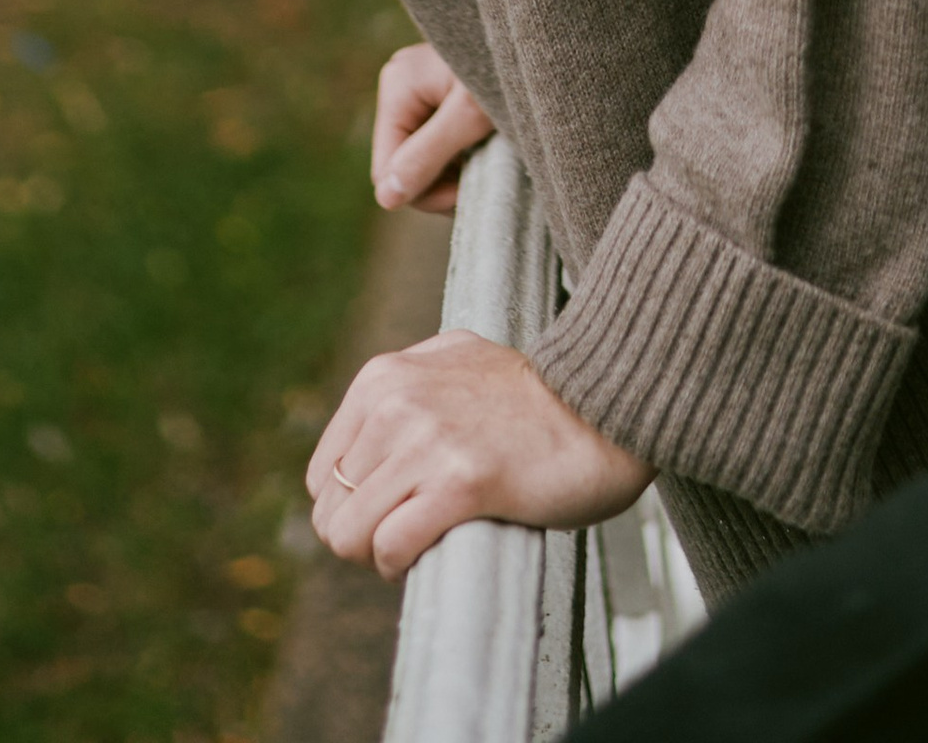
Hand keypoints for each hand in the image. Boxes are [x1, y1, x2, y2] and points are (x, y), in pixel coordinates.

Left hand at [306, 332, 649, 575]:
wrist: (603, 409)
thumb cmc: (534, 399)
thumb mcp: (453, 362)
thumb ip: (404, 387)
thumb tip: (363, 433)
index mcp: (385, 376)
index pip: (324, 476)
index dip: (355, 508)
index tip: (397, 511)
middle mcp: (397, 402)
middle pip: (331, 512)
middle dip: (364, 537)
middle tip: (412, 531)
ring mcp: (427, 441)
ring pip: (349, 535)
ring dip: (380, 555)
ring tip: (423, 540)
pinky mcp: (460, 483)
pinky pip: (390, 547)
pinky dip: (401, 565)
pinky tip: (433, 550)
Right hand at [372, 44, 495, 214]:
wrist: (544, 40)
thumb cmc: (510, 68)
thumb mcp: (470, 116)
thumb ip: (426, 155)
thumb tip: (385, 198)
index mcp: (398, 86)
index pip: (387, 169)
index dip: (425, 192)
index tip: (467, 193)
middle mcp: (404, 88)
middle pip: (405, 166)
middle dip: (443, 183)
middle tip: (486, 179)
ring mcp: (424, 93)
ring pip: (425, 160)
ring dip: (457, 173)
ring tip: (493, 162)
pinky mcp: (446, 100)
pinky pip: (442, 146)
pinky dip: (465, 157)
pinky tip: (490, 150)